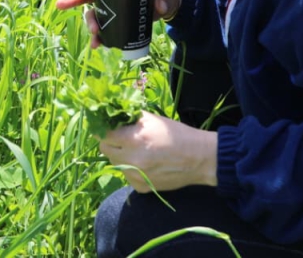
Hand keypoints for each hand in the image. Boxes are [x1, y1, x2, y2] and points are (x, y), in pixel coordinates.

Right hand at [55, 0, 183, 47]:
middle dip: (86, 15)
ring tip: (96, 41)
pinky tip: (97, 45)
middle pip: (89, 0)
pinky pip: (105, 28)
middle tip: (93, 28)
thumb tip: (160, 7)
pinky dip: (100, 37)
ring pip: (95, 16)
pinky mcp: (118, 20)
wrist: (168, 0)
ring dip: (92, 28)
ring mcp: (113, 8)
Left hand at [99, 112, 218, 191]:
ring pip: (115, 164)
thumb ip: (128, 118)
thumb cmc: (175, 134)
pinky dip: (131, 170)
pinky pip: (127, 176)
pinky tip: (145, 164)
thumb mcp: (152, 119)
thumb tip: (109, 115)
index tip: (107, 126)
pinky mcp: (142, 188)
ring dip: (120, 156)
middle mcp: (132, 160)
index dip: (104, 129)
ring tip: (136, 150)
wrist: (199, 158)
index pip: (104, 135)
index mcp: (134, 139)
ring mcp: (136, 177)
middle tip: (120, 138)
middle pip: (105, 150)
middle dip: (110, 142)